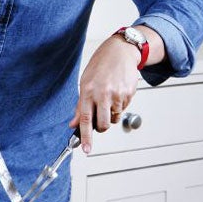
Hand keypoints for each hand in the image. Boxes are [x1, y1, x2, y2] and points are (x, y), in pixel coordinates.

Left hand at [69, 35, 142, 152]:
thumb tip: (74, 124)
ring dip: (111, 114)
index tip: (86, 149)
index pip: (86, 119)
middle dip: (102, 127)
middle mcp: (103, 94)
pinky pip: (123, 109)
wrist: (120, 51)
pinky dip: (119, 105)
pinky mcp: (128, 94)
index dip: (85, 136)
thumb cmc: (100, 66)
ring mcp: (117, 94)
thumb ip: (80, 106)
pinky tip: (117, 92)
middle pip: (103, 124)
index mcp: (88, 91)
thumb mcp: (85, 83)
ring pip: (114, 118)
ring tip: (108, 97)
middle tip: (100, 120)